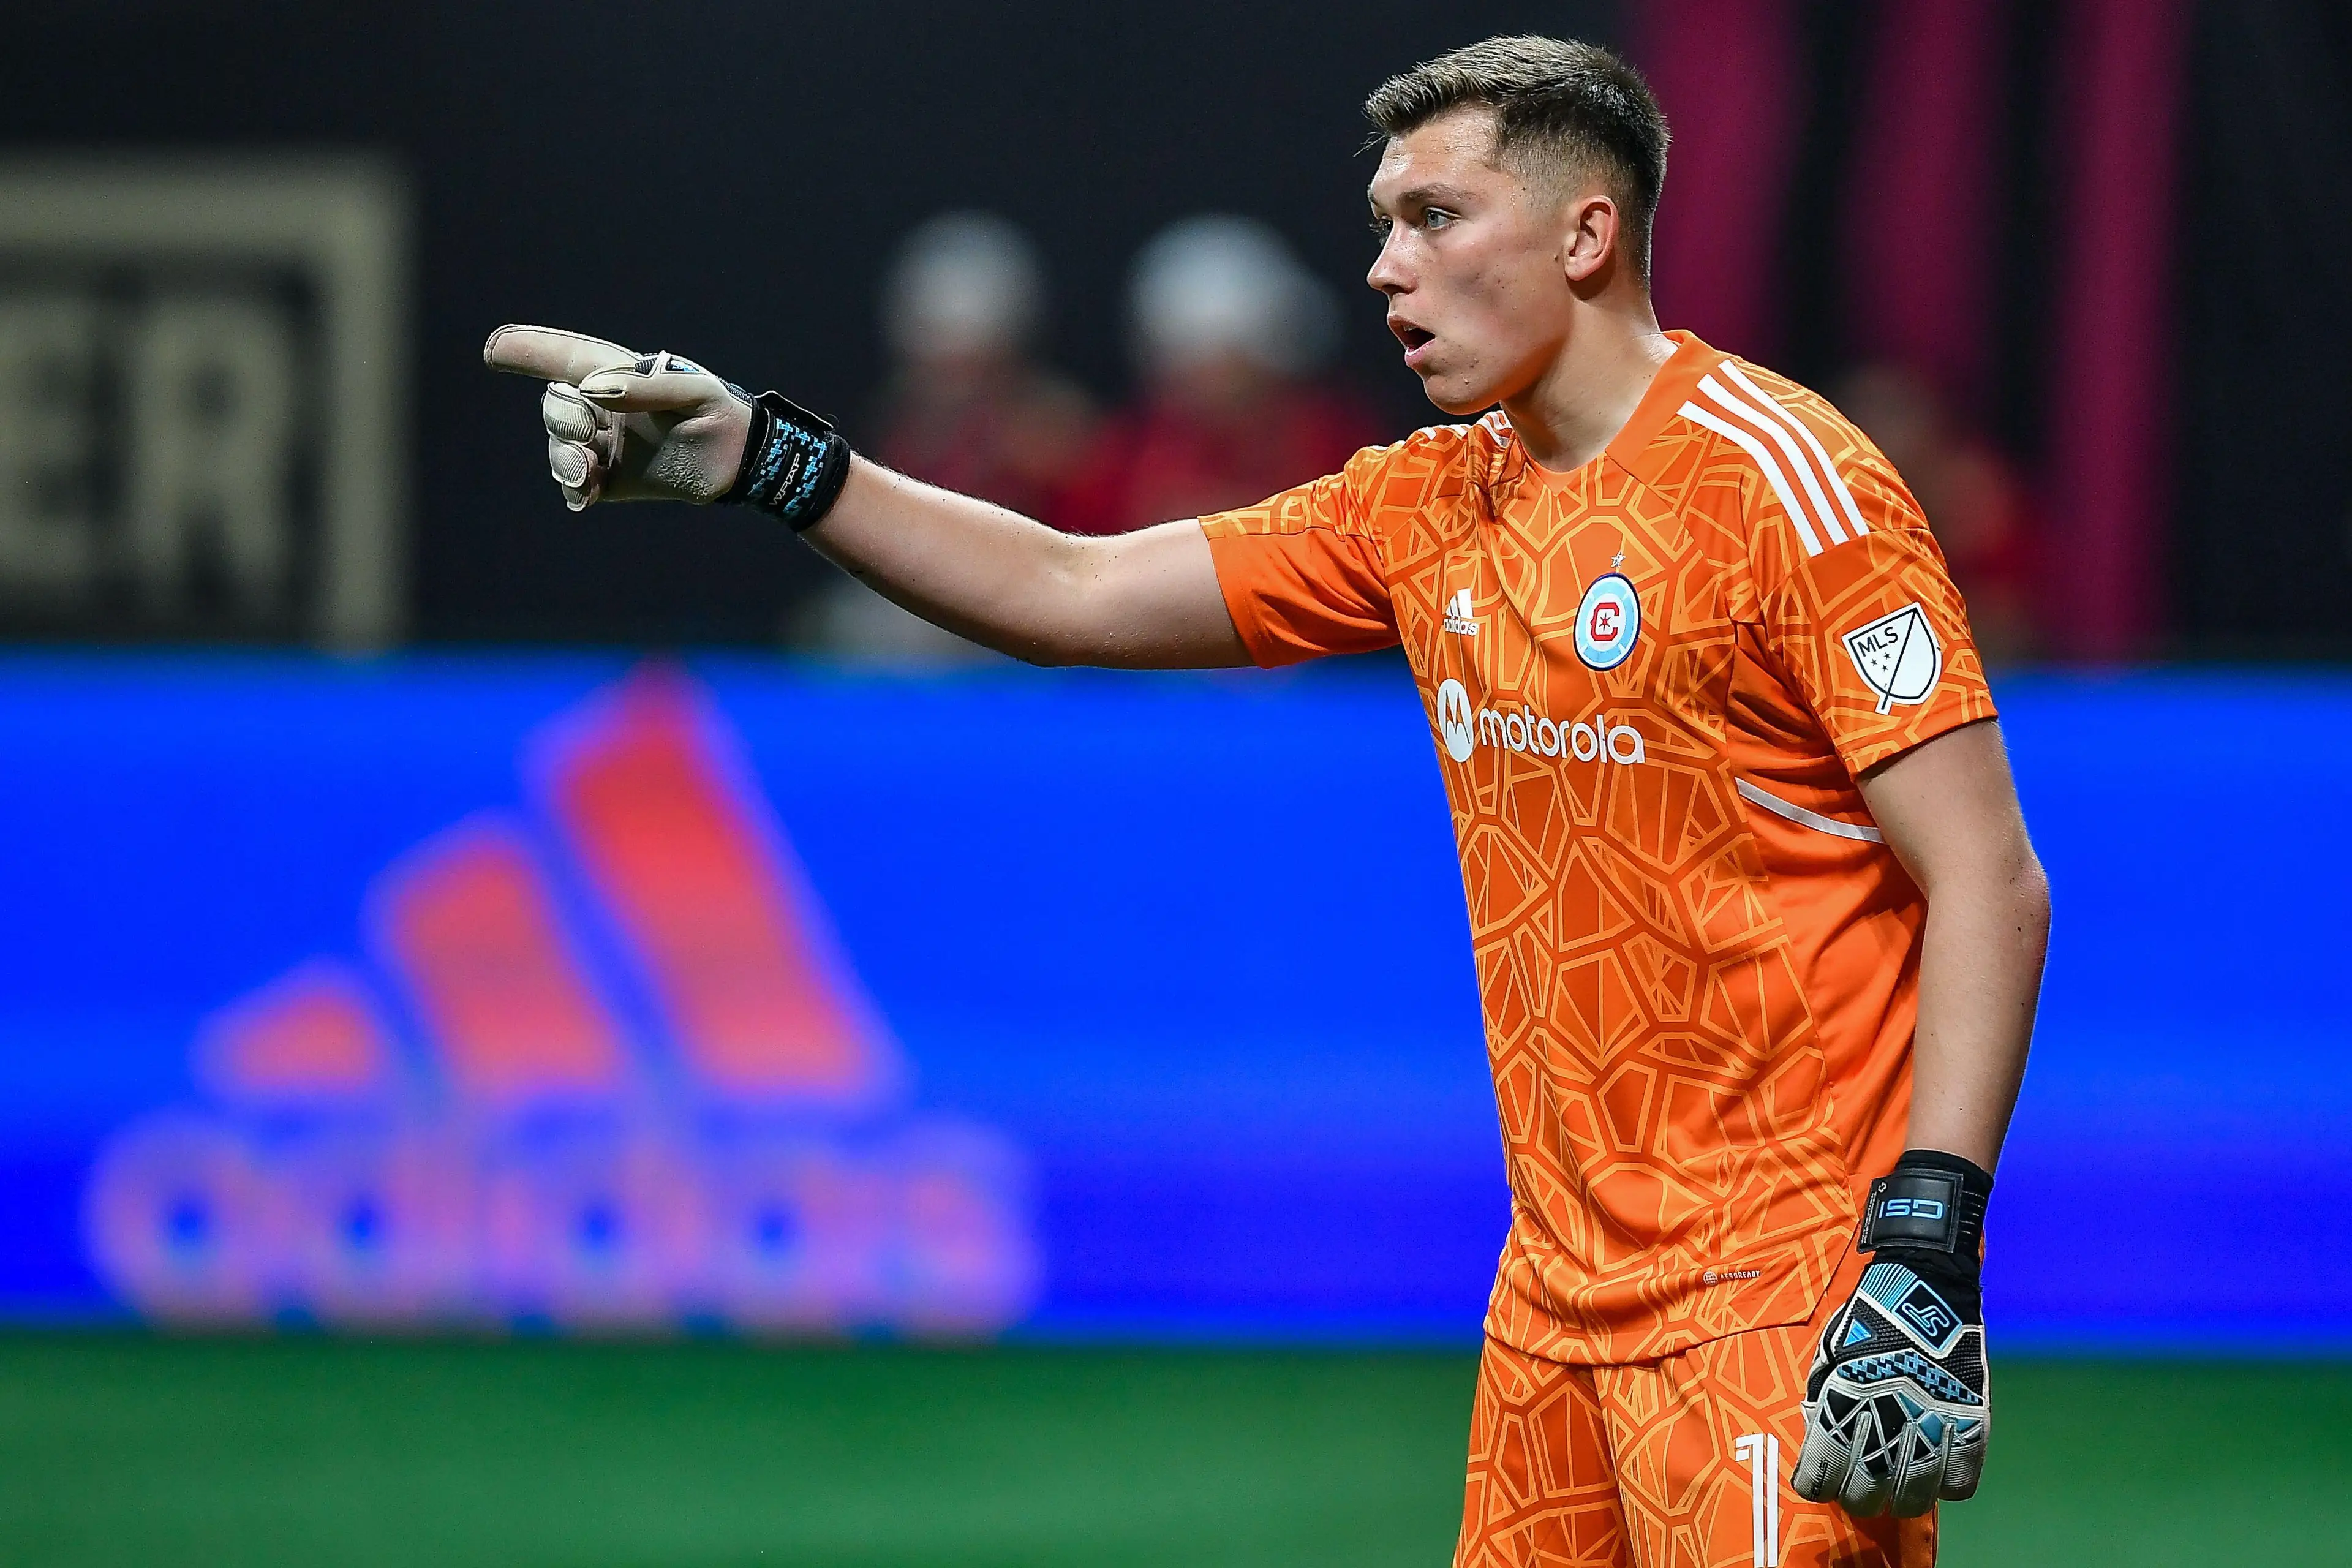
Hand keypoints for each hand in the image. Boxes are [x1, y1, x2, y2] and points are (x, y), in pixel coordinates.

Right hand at [481, 325, 751, 509]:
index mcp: (617, 375)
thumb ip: (645, 387)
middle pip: (556, 405)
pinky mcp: (611, 479)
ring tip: (589, 474)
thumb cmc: (718, 413)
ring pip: (560, 447)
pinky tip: (588, 495)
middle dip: (562, 418)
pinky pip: (576, 485)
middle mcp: (602, 406)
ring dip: (564, 458)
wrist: (738, 461)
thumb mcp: (693, 391)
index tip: (494, 349)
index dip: (528, 350)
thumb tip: (592, 389)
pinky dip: (575, 490)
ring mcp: (603, 444)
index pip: (564, 357)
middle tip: (588, 434)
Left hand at [1792, 1152, 1992, 1517]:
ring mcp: (1931, 1426)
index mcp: (1840, 1404)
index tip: (1821, 1481)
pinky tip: (1937, 1473)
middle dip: (1857, 1498)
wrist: (1923, 1290)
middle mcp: (1884, 1422)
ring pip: (1914, 1499)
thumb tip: (1817, 1445)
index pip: (1820, 1475)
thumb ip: (1820, 1403)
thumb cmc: (1865, 1323)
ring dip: (1902, 1501)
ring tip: (1898, 1492)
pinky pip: (1960, 1484)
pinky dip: (1947, 1487)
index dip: (1818, 1484)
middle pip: (1865, 1495)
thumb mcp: (1826, 1357)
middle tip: (1860, 1490)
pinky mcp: (1970, 1424)